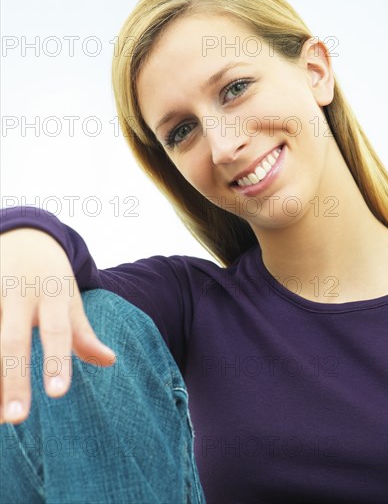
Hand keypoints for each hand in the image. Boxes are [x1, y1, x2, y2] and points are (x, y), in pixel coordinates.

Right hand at [0, 228, 115, 423]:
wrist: (25, 234)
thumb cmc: (52, 275)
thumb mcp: (70, 298)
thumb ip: (84, 332)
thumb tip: (110, 361)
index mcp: (52, 294)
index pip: (57, 331)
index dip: (57, 361)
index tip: (57, 395)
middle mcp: (19, 293)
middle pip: (13, 340)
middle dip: (13, 379)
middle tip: (15, 418)